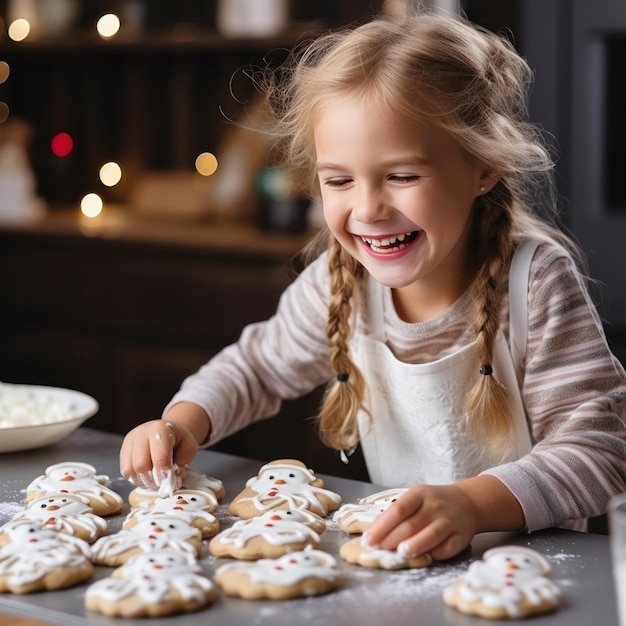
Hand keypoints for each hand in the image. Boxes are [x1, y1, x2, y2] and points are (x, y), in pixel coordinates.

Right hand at [119, 419, 197, 489]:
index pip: (159, 457)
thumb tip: (175, 476)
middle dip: (152, 480)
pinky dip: (136, 479)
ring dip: (143, 481)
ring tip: (155, 481)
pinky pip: (125, 471)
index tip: (169, 484)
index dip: (164, 474)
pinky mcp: (123, 450)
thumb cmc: (179, 439)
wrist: (167, 430)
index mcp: (160, 429)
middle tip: (163, 485)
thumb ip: (183, 462)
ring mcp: (130, 441)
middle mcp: (141, 433)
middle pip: (141, 465)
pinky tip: (147, 477)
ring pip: (130, 470)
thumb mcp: (189, 447)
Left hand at [362, 476, 523, 560]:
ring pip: (432, 533)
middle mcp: (435, 506)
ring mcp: (450, 521)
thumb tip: (374, 532)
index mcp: (419, 494)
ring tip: (401, 553)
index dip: (382, 525)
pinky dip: (436, 553)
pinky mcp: (462, 536)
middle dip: (393, 538)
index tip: (369, 539)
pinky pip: (448, 547)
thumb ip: (397, 513)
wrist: (467, 502)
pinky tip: (424, 558)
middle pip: (412, 523)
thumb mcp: (415, 499)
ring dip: (416, 544)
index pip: (398, 509)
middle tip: (378, 550)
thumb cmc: (433, 503)